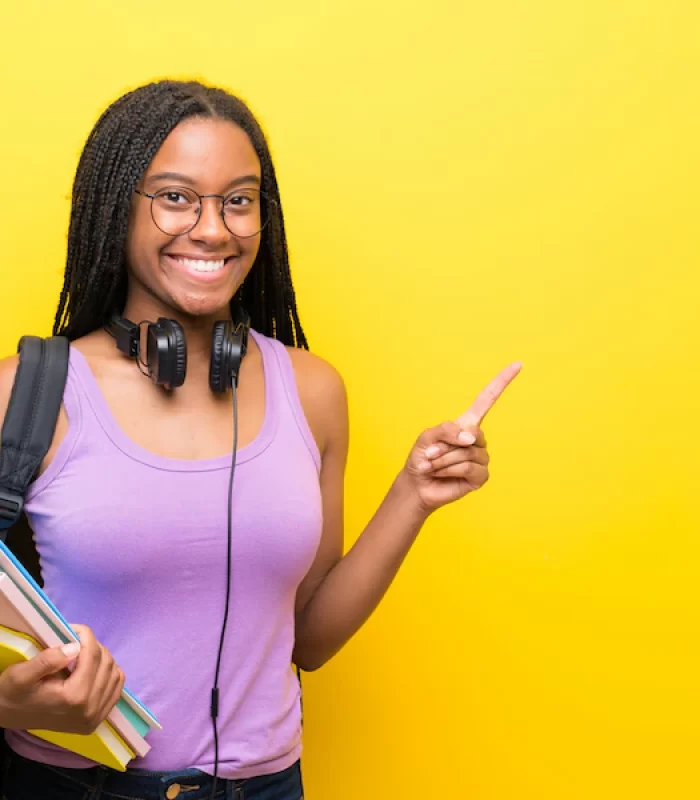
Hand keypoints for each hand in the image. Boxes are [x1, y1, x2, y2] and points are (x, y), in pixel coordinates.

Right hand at [0, 624, 124, 734]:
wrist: (9, 716)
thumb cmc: (13, 694)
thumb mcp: (21, 674)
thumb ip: (48, 660)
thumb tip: (75, 647)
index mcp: (74, 697)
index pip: (92, 654)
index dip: (86, 635)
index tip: (73, 628)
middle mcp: (90, 710)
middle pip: (106, 662)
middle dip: (94, 646)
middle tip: (76, 641)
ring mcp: (96, 717)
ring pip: (115, 673)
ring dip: (103, 658)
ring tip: (83, 655)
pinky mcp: (97, 720)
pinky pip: (117, 688)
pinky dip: (110, 673)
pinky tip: (94, 669)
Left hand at [401, 362, 521, 513]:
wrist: (418, 484)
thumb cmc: (422, 458)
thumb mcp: (428, 437)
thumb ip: (447, 430)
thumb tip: (472, 438)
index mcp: (467, 423)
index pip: (487, 399)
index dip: (502, 382)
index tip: (518, 364)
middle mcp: (477, 439)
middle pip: (471, 434)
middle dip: (445, 445)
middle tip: (430, 454)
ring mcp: (481, 458)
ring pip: (468, 453)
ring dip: (444, 460)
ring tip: (433, 466)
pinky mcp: (480, 476)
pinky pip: (469, 468)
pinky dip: (450, 470)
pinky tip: (442, 474)